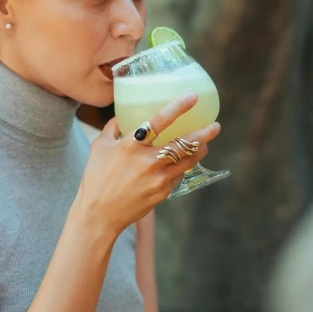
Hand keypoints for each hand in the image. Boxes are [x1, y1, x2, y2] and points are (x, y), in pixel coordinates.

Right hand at [73, 94, 221, 237]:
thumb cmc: (96, 178)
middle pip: (184, 144)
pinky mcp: (163, 192)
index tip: (192, 97)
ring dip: (200, 150)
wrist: (99, 214)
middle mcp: (148, 162)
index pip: (159, 121)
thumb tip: (123, 113)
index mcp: (131, 146)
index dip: (178, 107)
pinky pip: (178, 175)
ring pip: (188, 161)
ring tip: (206, 142)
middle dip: (204, 133)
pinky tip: (183, 161)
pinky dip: (182, 166)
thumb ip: (113, 128)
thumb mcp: (99, 147)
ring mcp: (158, 179)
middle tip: (216, 125)